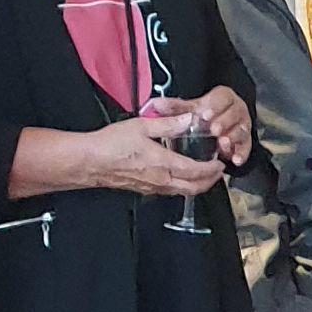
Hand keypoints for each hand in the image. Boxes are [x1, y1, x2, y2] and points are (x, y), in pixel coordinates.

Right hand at [82, 113, 228, 196]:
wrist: (92, 162)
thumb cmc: (111, 144)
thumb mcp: (142, 126)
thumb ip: (168, 125)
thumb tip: (187, 119)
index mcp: (164, 164)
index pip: (196, 171)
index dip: (212, 169)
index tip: (220, 163)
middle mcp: (162, 180)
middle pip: (195, 188)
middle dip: (211, 182)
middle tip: (219, 173)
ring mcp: (154, 187)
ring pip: (184, 192)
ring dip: (198, 186)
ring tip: (206, 176)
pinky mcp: (146, 189)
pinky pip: (172, 191)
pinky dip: (184, 186)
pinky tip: (183, 178)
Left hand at [159, 83, 251, 168]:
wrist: (221, 125)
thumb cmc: (206, 115)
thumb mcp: (191, 109)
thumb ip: (176, 108)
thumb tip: (156, 105)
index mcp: (223, 98)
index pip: (222, 98)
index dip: (214, 106)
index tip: (204, 114)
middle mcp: (236, 111)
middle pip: (234, 114)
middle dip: (224, 122)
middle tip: (214, 130)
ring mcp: (242, 127)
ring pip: (241, 131)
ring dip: (232, 138)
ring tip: (223, 144)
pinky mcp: (245, 142)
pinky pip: (245, 148)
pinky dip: (241, 154)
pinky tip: (234, 159)